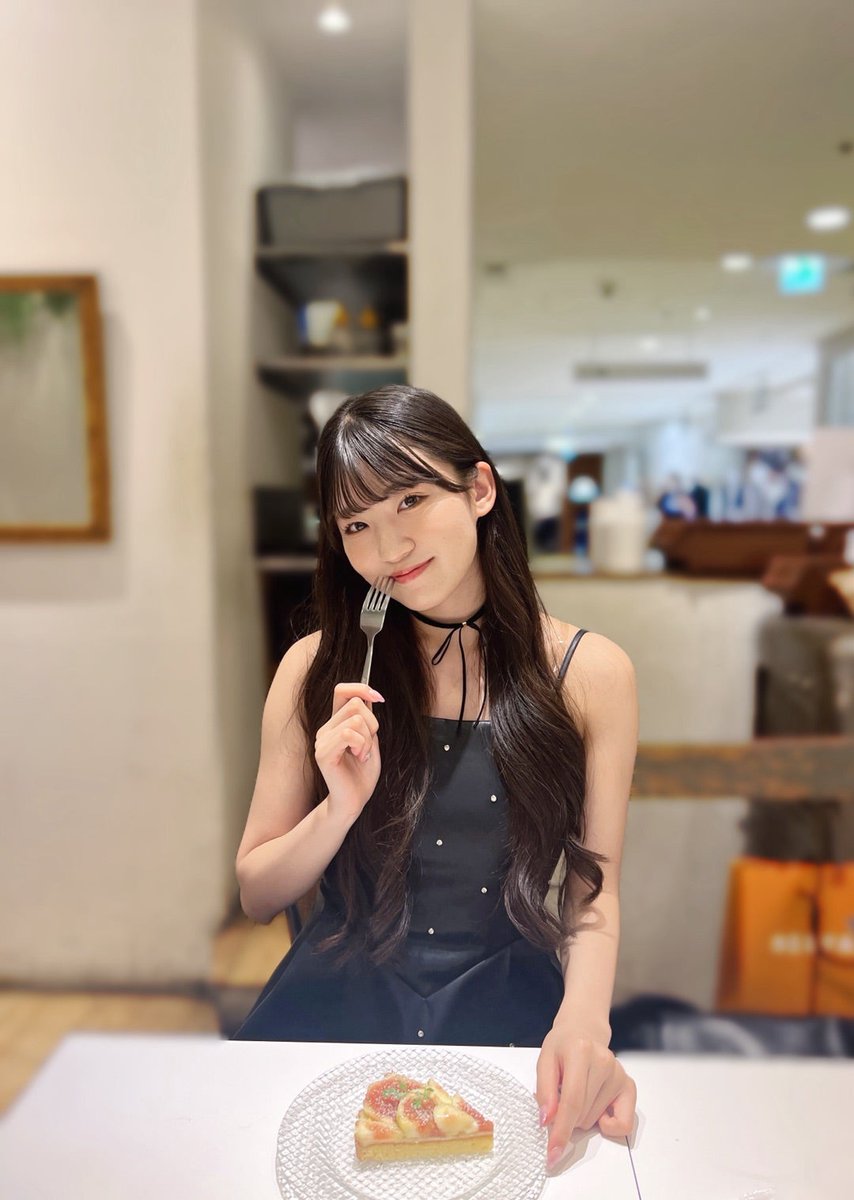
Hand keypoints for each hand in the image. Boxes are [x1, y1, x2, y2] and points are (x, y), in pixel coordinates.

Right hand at [315, 683, 383, 823]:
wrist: (354, 801)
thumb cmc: (362, 774)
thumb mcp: (370, 741)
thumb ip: (367, 720)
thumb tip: (369, 696)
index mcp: (336, 723)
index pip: (342, 690)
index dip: (362, 688)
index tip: (379, 698)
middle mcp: (326, 728)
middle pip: (356, 704)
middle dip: (372, 723)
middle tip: (368, 745)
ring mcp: (322, 740)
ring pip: (355, 719)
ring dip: (368, 739)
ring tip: (362, 755)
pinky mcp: (323, 753)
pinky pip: (348, 734)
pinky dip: (361, 745)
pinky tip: (359, 757)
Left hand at [536, 1021, 635, 1169]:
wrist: (582, 1031)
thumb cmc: (562, 1047)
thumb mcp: (544, 1061)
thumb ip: (544, 1090)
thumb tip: (548, 1120)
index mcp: (581, 1051)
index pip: (572, 1101)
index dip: (561, 1130)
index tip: (553, 1153)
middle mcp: (605, 1061)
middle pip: (582, 1114)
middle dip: (567, 1117)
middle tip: (562, 1096)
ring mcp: (619, 1074)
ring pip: (596, 1121)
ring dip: (582, 1117)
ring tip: (579, 1092)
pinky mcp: (629, 1086)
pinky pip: (624, 1123)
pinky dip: (608, 1125)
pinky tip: (598, 1110)